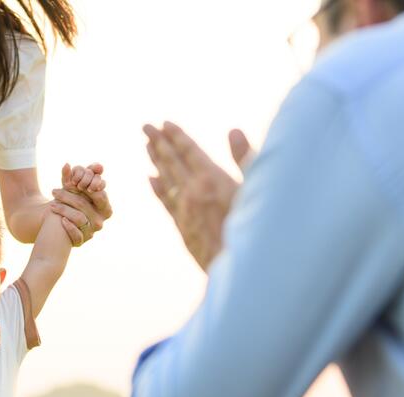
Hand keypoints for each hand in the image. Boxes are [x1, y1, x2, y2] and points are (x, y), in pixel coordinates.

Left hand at [50, 162, 112, 245]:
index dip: (86, 187)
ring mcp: (91, 232)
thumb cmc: (70, 202)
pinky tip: (61, 221)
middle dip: (68, 196)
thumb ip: (70, 177)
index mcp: (105, 207)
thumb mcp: (71, 189)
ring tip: (51, 204)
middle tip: (53, 191)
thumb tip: (66, 165)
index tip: (72, 183)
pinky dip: (69, 227)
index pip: (99, 194)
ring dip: (64, 210)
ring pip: (79, 218)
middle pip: (84, 205)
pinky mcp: (81, 241)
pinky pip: (77, 235)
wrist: (59, 223)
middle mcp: (100, 221)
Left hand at [144, 122, 251, 269]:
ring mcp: (185, 210)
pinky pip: (166, 202)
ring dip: (156, 160)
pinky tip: (151, 179)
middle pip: (172, 162)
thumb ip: (245, 158)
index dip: (177, 136)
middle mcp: (194, 192)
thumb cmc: (258, 227)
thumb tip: (233, 131)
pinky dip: (158, 188)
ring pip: (165, 179)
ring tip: (147, 145)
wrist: (242, 266)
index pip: (189, 151)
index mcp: (212, 179)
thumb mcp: (257, 188)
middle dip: (159, 142)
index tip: (164, 123)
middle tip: (145, 126)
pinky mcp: (183, 227)